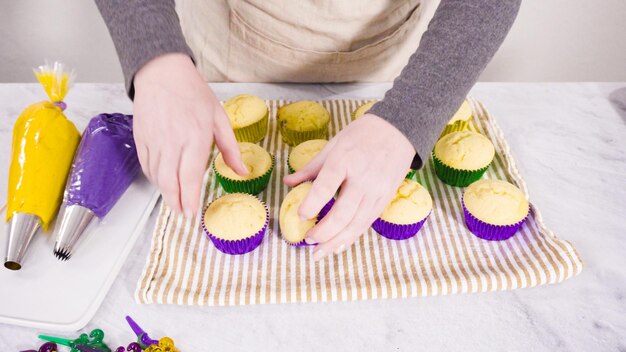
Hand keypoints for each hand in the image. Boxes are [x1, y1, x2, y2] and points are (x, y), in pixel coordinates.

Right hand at [133, 53, 247, 215]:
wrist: (162, 72)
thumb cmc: (194, 93)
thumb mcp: (219, 118)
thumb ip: (230, 149)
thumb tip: (242, 172)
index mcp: (195, 137)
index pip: (190, 176)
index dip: (190, 198)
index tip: (192, 213)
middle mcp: (172, 142)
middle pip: (169, 182)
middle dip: (175, 202)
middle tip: (182, 214)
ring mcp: (154, 141)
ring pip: (156, 176)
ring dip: (165, 193)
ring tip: (175, 202)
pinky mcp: (141, 138)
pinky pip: (146, 165)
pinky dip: (154, 178)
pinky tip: (163, 182)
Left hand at [284, 114, 414, 259]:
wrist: (398, 130)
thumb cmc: (362, 134)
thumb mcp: (334, 144)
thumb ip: (312, 167)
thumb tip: (288, 183)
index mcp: (345, 160)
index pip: (325, 187)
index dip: (311, 204)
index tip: (301, 216)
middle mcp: (362, 179)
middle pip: (342, 214)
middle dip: (323, 232)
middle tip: (308, 240)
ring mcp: (376, 192)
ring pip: (355, 225)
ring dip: (336, 242)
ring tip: (319, 253)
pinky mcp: (385, 199)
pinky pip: (366, 223)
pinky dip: (351, 237)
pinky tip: (339, 246)